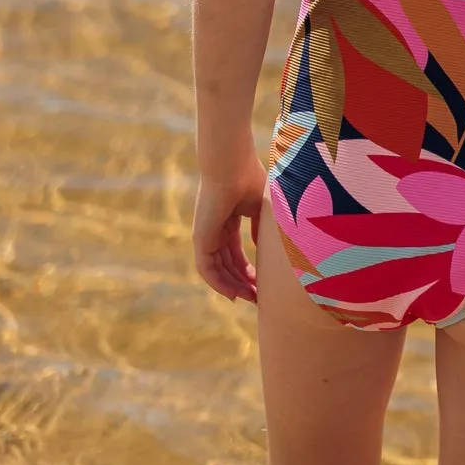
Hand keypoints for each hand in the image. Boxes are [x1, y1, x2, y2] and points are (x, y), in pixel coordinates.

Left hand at [193, 153, 265, 304]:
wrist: (231, 166)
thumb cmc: (248, 178)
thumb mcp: (260, 207)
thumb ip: (260, 228)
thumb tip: (264, 247)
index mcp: (228, 219)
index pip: (236, 252)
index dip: (249, 269)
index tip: (263, 282)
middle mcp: (215, 230)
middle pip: (228, 264)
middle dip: (243, 282)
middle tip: (259, 297)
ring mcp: (206, 235)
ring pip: (218, 270)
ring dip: (234, 286)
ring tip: (251, 299)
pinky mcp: (200, 239)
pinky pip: (207, 270)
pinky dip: (220, 284)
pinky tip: (235, 294)